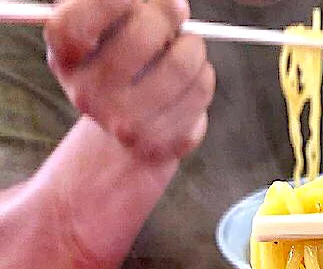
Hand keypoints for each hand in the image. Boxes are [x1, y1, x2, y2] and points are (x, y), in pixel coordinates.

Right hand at [45, 0, 214, 163]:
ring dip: (194, 48)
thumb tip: (174, 8)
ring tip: (187, 50)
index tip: (135, 0)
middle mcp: (86, 94)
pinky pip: (200, 94)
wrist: (125, 123)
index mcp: (65, 55)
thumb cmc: (120, 57)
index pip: (85, 18)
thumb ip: (131, 4)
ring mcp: (121, 124)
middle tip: (175, 17)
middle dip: (169, 16)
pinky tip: (188, 84)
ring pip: (182, 63)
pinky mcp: (155, 144)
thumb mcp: (111, 22)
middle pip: (145, 33)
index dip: (116, 1)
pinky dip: (202, 79)